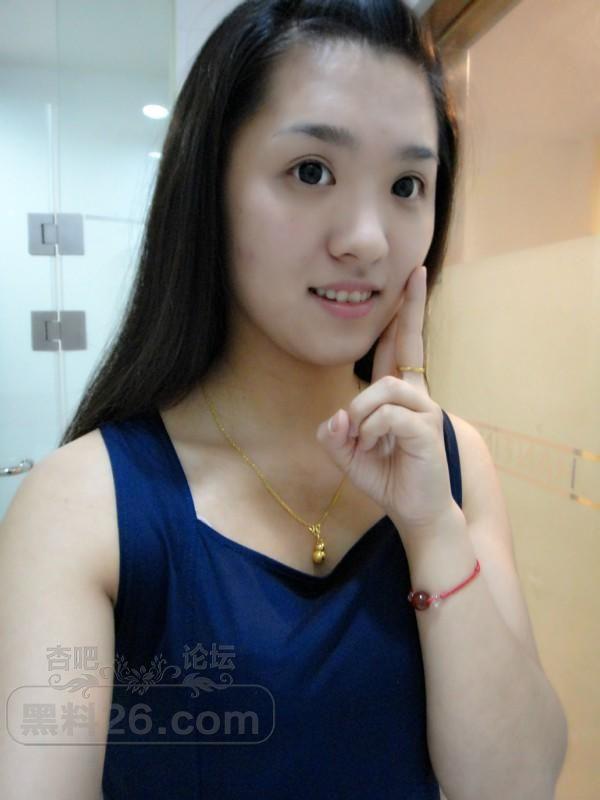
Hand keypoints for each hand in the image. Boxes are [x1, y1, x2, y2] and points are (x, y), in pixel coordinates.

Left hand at [316, 265, 457, 536]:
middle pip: (410, 343)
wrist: (417, 512)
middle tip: (415, 273)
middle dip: (410, 308)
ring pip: (382, 387)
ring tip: (365, 442)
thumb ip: (335, 435)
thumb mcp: (350, 456)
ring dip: (361, 414)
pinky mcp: (426, 428)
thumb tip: (335, 415)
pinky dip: (371, 432)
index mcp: (399, 398)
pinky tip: (375, 448)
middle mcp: (416, 396)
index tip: (412, 278)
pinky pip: (386, 415)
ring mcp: (425, 409)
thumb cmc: (389, 480)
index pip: (399, 348)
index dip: (403, 316)